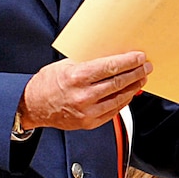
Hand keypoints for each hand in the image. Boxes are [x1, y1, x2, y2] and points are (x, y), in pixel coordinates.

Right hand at [20, 52, 152, 131]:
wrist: (32, 106)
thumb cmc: (48, 83)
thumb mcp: (65, 64)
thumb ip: (88, 61)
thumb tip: (112, 55)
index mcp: (77, 76)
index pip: (111, 67)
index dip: (129, 61)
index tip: (139, 57)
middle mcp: (83, 95)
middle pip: (118, 82)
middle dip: (136, 73)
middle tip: (146, 67)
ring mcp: (87, 111)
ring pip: (119, 98)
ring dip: (133, 88)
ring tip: (141, 79)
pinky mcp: (88, 122)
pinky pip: (113, 111)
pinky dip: (123, 101)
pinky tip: (128, 93)